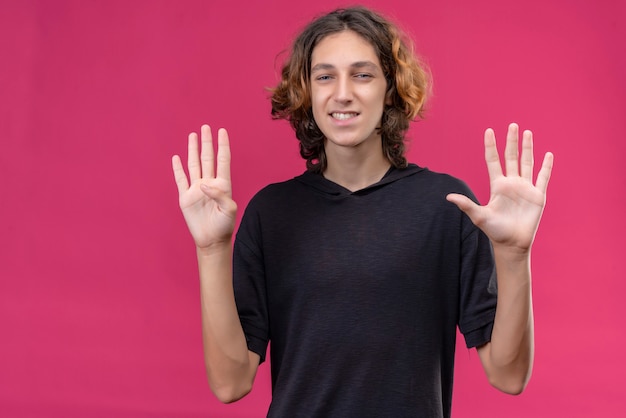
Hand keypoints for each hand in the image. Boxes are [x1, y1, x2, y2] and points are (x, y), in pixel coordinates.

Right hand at [172, 125, 236, 248]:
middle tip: (205, 127)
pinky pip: (180, 179)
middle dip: (207, 142)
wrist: (211, 240)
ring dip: (193, 150)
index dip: (223, 145)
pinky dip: (178, 168)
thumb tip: (203, 184)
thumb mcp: (229, 210)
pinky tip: (177, 157)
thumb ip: (219, 195)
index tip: (222, 131)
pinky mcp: (185, 197)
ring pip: (194, 164)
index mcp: (222, 185)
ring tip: (193, 135)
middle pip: (207, 158)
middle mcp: (209, 183)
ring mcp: (196, 189)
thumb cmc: (224, 226)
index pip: (223, 160)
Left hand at [446, 123, 553, 252]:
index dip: (491, 146)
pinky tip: (548, 154)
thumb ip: (466, 205)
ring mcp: (525, 188)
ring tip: (527, 132)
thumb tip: (448, 197)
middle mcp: (511, 183)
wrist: (512, 244)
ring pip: (527, 163)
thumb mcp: (479, 216)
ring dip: (528, 148)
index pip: (493, 161)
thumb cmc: (495, 231)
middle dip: (511, 141)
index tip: (489, 131)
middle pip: (511, 157)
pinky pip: (543, 177)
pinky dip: (546, 166)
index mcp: (497, 185)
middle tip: (512, 125)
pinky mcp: (538, 196)